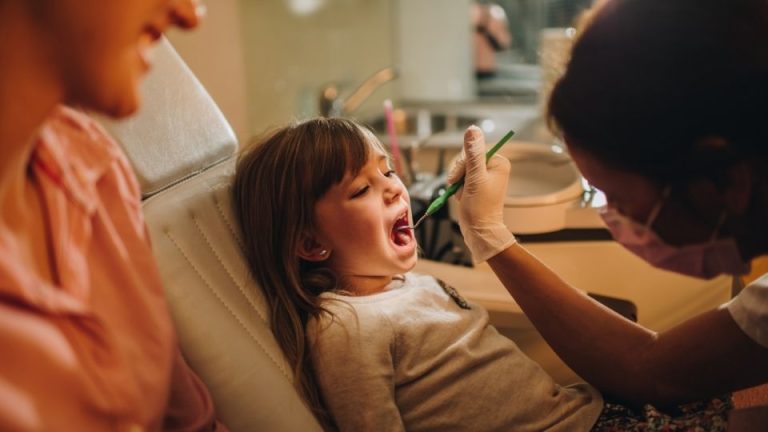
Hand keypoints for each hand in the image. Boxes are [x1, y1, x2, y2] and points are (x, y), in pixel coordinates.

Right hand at [447, 126, 515, 262]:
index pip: (472, 152)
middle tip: (464, 189)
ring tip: (464, 195)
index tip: (461, 179)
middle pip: (466, 160)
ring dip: (458, 183)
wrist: (480, 231)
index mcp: (498, 162)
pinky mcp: (478, 185)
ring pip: (462, 170)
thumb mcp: (474, 178)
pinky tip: (464, 197)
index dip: (462, 165)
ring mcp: (486, 176)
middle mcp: (494, 167)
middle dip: (459, 175)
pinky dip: (459, 188)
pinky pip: (462, 179)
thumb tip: (472, 129)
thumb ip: (473, 153)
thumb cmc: (480, 207)